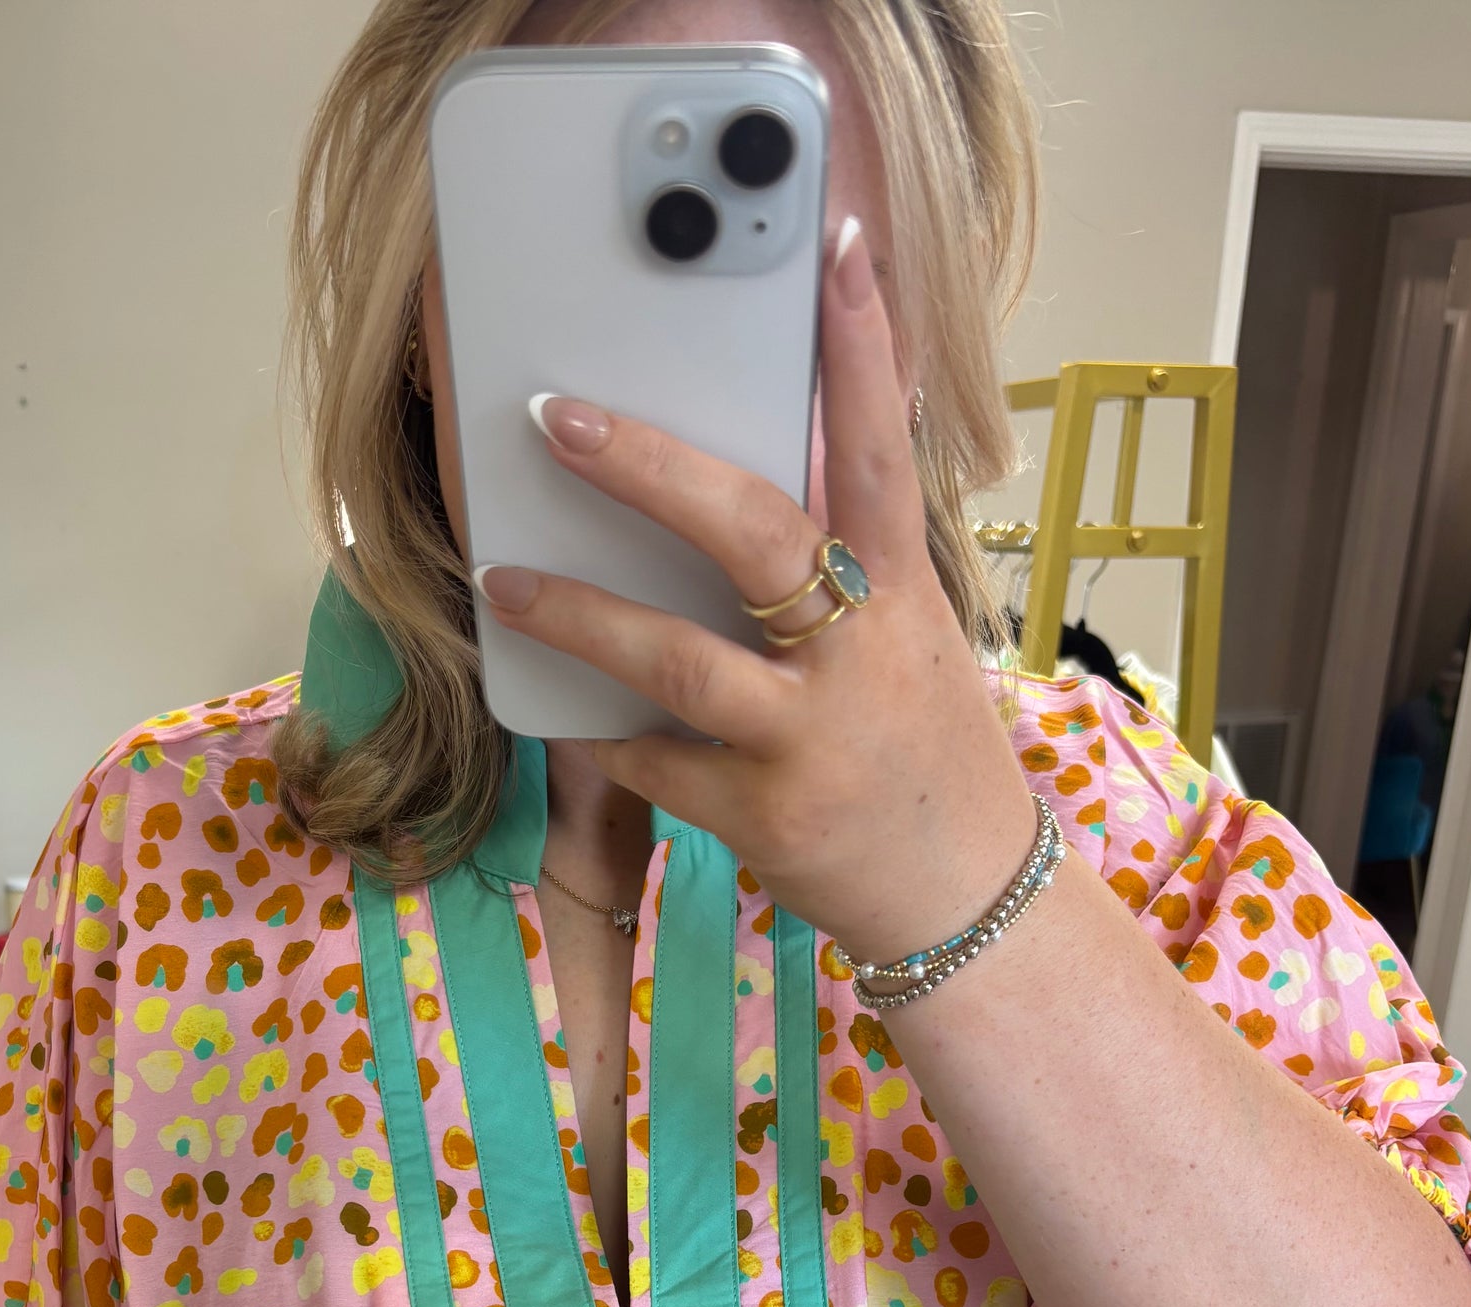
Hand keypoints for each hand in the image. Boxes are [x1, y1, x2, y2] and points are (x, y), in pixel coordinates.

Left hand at [472, 218, 1037, 968]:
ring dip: (581, 615)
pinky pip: (658, 760)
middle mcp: (861, 651)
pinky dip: (612, 736)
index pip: (886, 447)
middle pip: (754, 531)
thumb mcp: (912, 640)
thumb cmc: (922, 753)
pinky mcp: (765, 812)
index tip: (835, 248)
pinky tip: (574, 715)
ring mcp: (810, 735)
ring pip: (678, 659)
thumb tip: (765, 471)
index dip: (862, 349)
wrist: (964, 894)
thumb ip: (847, 564)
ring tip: (506, 580)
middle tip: (561, 418)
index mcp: (902, 591)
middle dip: (650, 467)